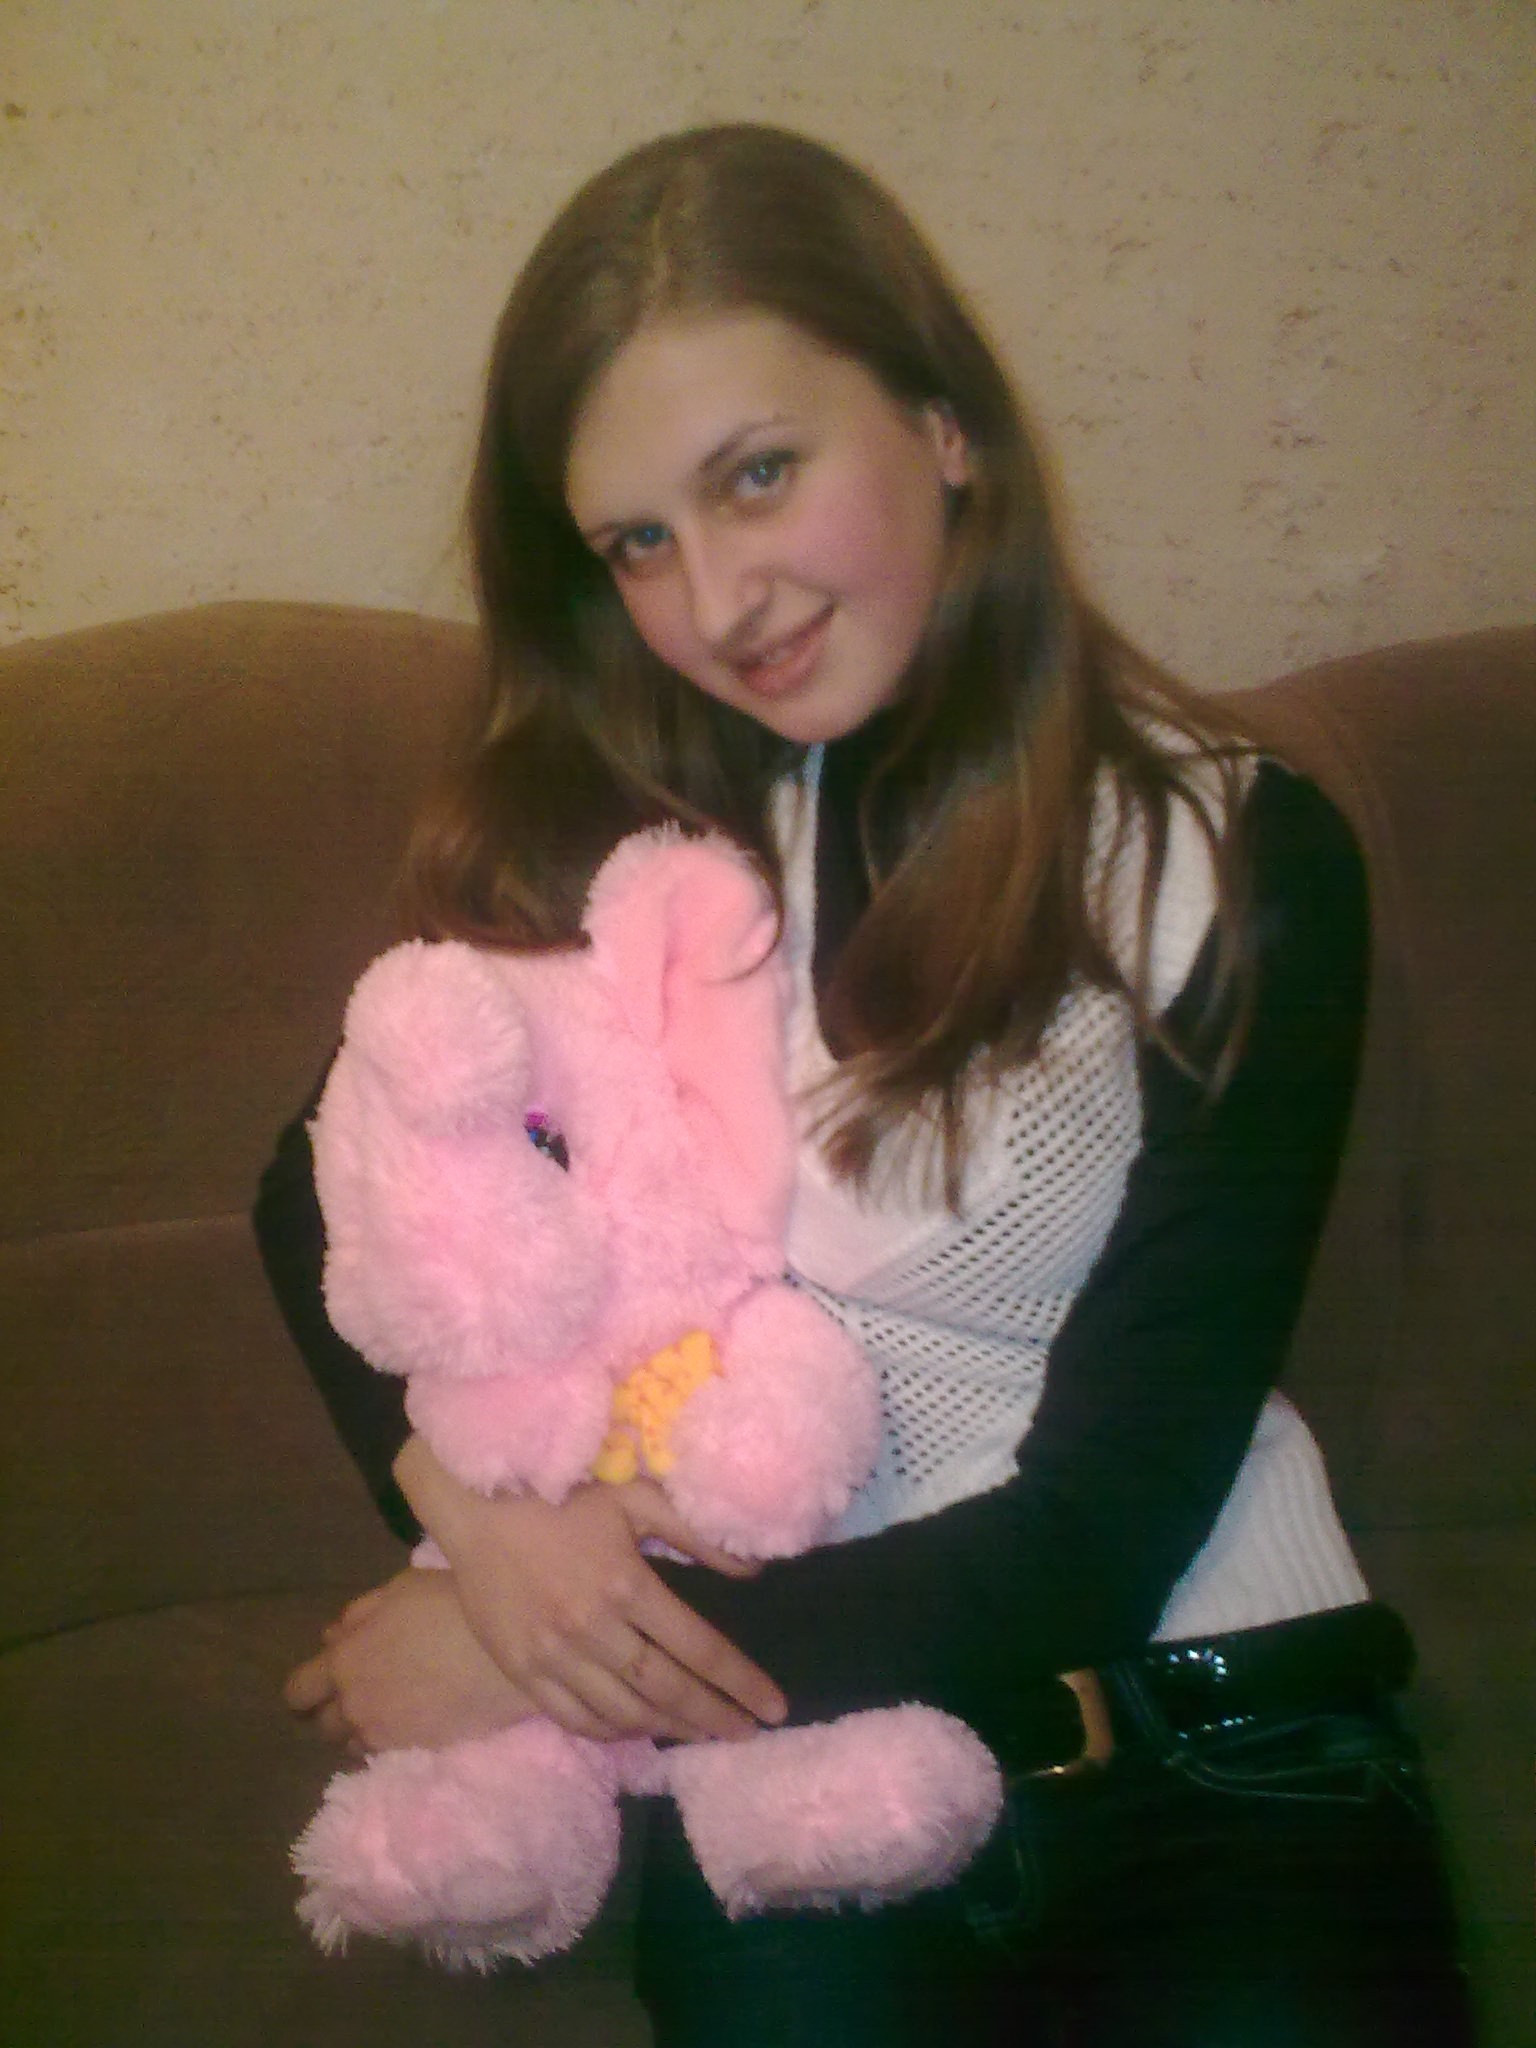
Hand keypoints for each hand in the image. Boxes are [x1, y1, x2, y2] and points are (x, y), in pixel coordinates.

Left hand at [283, 1567, 536, 1753]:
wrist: (503, 1652)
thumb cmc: (452, 1606)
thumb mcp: (401, 1590)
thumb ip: (358, 1615)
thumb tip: (331, 1637)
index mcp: (344, 1661)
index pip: (298, 1691)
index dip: (306, 1688)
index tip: (322, 1682)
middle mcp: (354, 1705)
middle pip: (323, 1724)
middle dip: (334, 1709)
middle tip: (362, 1691)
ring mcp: (382, 1734)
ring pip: (351, 1743)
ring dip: (360, 1727)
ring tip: (388, 1707)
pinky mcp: (412, 1752)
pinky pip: (382, 1753)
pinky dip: (387, 1740)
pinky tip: (410, 1719)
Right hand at [395, 1437, 787, 1745]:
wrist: (475, 1501)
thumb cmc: (562, 1491)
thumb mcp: (635, 1497)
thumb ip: (695, 1534)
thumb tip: (753, 1571)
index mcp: (626, 1583)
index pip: (698, 1647)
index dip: (740, 1681)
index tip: (773, 1706)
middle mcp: (591, 1628)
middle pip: (665, 1690)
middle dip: (713, 1717)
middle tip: (749, 1736)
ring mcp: (551, 1654)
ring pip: (620, 1712)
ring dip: (667, 1729)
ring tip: (703, 1736)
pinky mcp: (519, 1669)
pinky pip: (571, 1717)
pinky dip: (609, 1732)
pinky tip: (636, 1732)